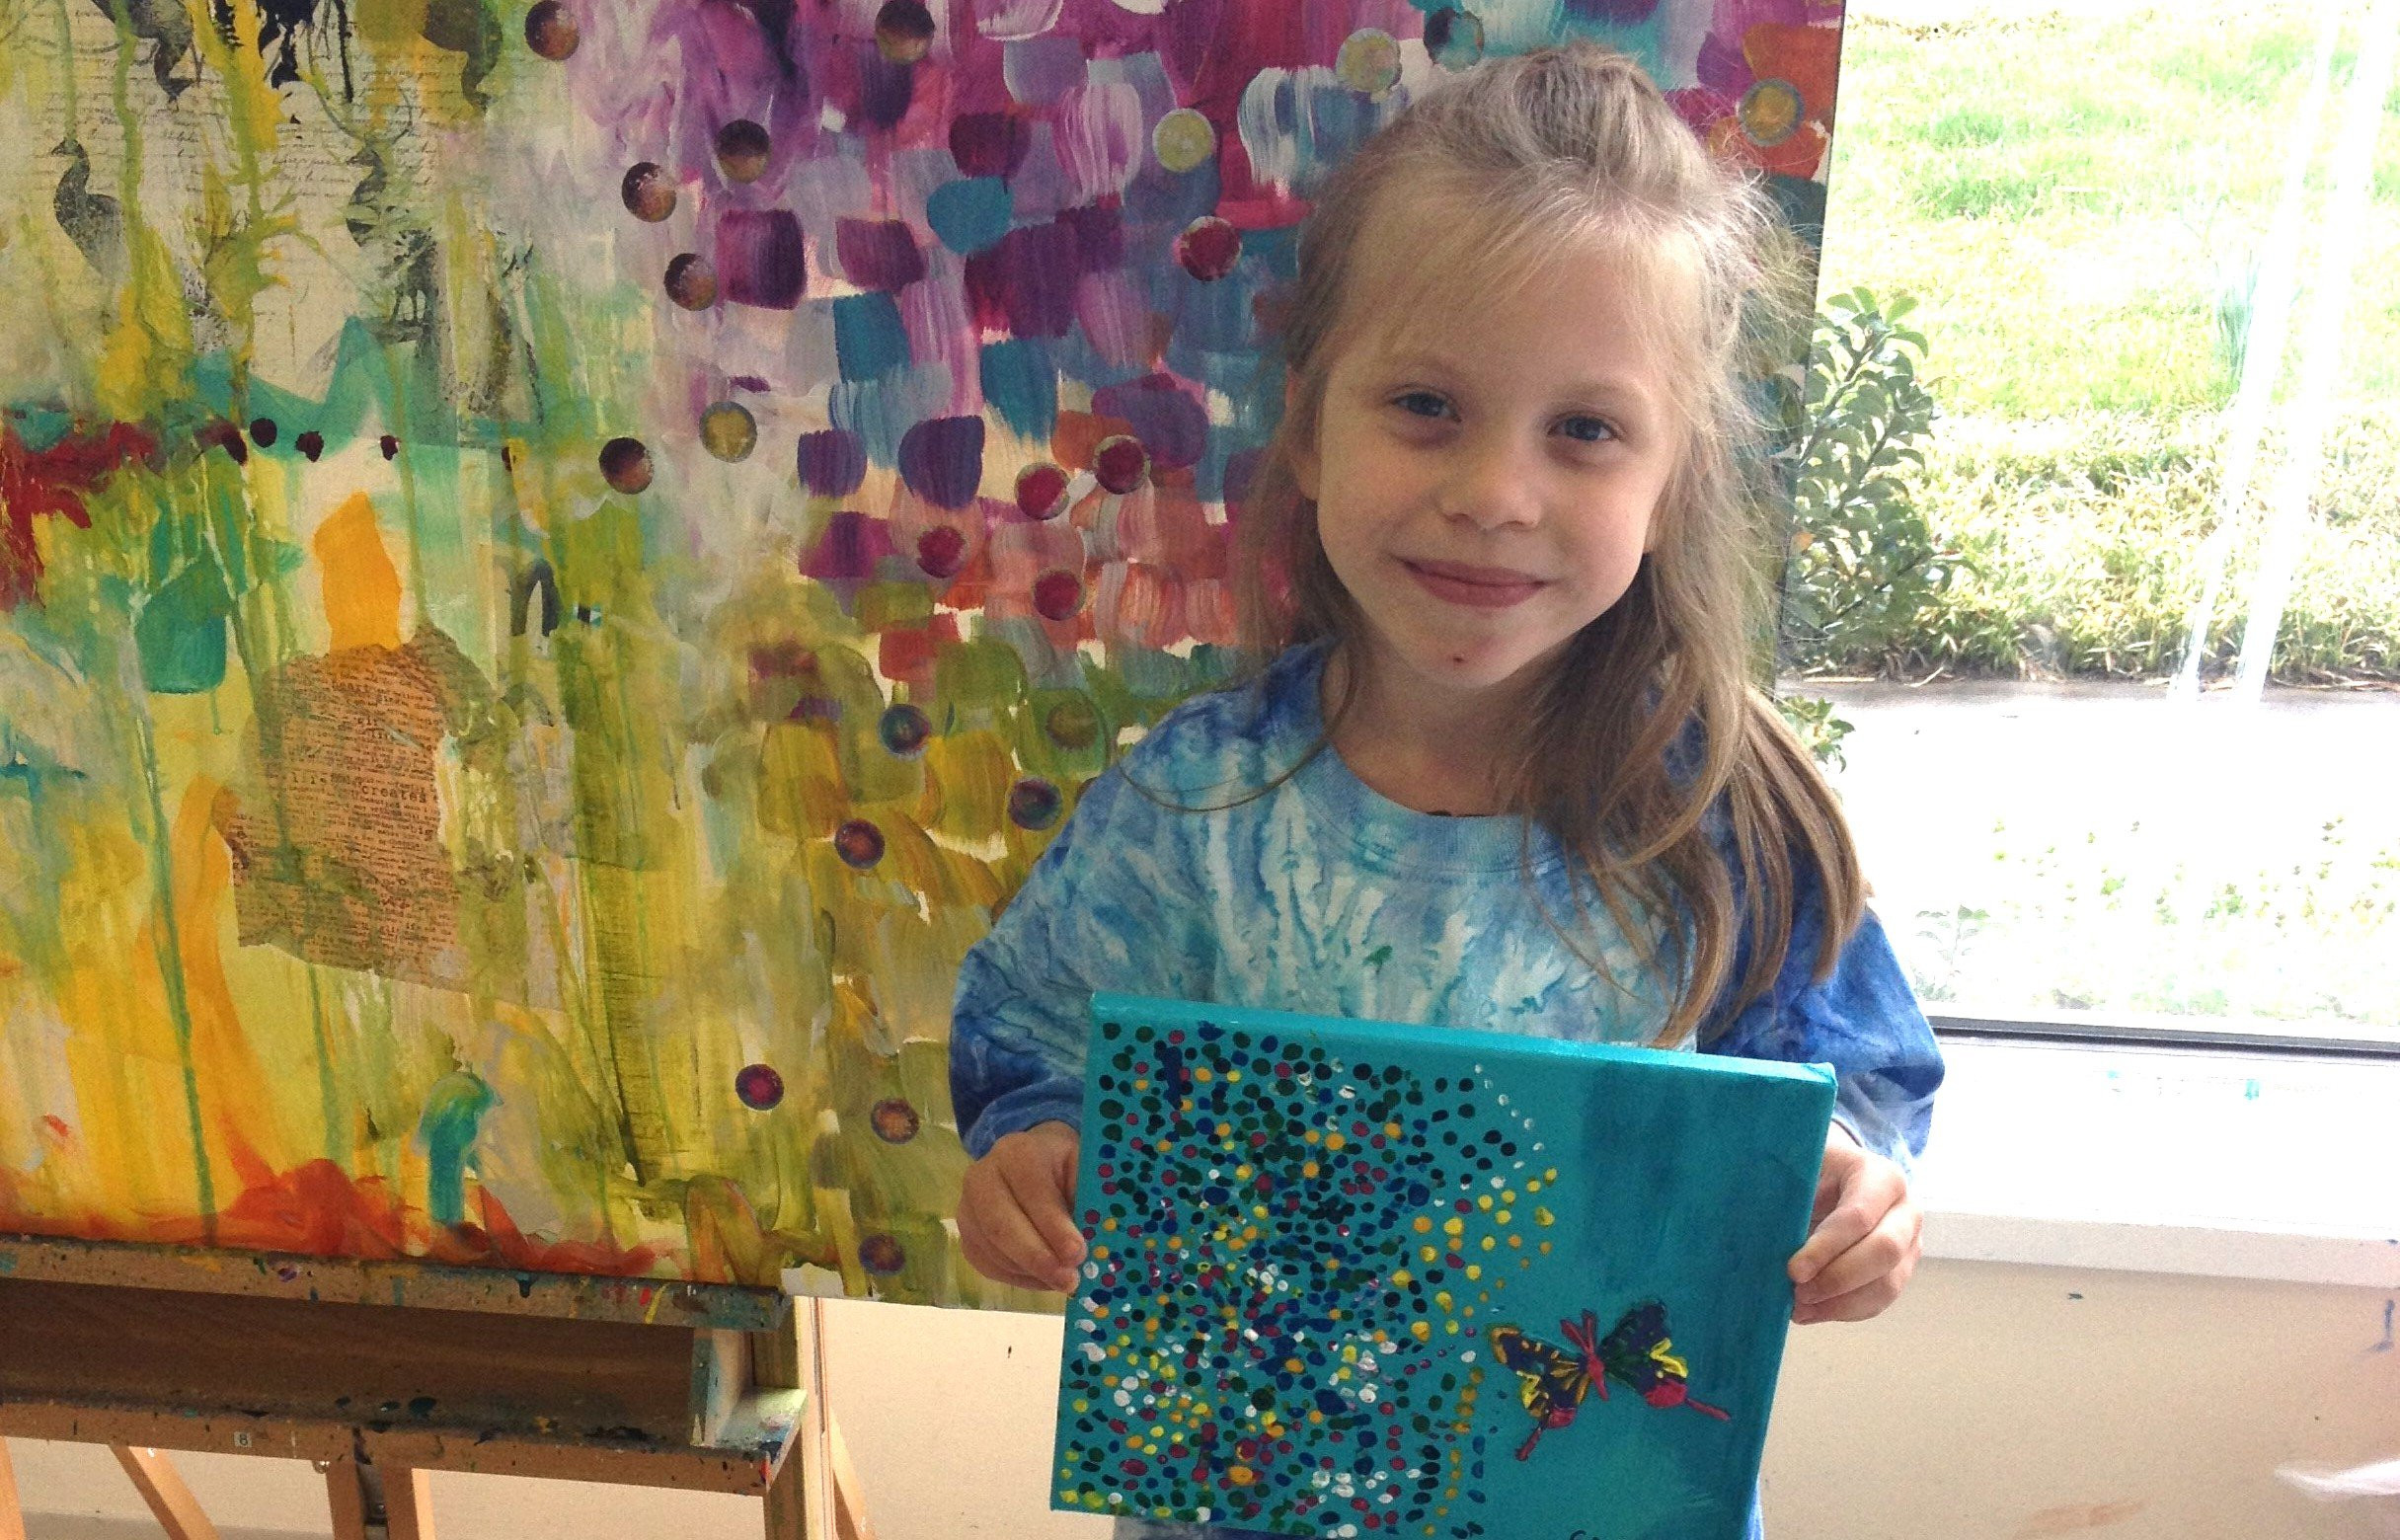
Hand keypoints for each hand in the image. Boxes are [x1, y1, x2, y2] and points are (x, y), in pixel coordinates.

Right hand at [958, 1121, 1086, 1292]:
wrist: (1034, 1162)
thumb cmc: (1065, 1168)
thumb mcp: (1083, 1169)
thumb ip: (1088, 1199)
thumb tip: (1096, 1239)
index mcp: (1017, 1152)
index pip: (1032, 1191)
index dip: (1054, 1226)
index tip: (1078, 1253)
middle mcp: (982, 1177)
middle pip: (1001, 1225)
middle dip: (1038, 1258)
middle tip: (1069, 1281)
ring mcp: (968, 1208)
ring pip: (993, 1250)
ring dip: (1031, 1273)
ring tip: (1064, 1280)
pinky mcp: (967, 1236)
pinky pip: (987, 1265)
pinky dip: (1019, 1278)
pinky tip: (1045, 1278)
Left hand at [1787, 1126, 1922, 1324]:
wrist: (1832, 1177)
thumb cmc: (1810, 1171)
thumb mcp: (1797, 1168)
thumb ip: (1783, 1192)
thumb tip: (1757, 1230)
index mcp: (1879, 1176)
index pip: (1859, 1216)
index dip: (1826, 1247)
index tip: (1793, 1270)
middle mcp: (1905, 1210)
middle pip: (1884, 1252)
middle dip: (1837, 1278)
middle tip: (1797, 1292)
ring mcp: (1908, 1244)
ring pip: (1886, 1284)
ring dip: (1840, 1302)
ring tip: (1799, 1307)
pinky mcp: (1899, 1271)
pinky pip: (1877, 1301)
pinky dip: (1842, 1311)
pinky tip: (1809, 1311)